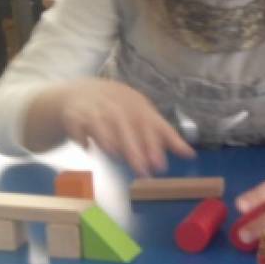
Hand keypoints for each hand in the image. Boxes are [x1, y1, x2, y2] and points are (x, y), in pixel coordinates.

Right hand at [57, 79, 194, 175]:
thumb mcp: (144, 117)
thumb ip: (165, 136)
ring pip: (103, 125)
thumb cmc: (120, 110)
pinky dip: (81, 136)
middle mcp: (119, 107)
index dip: (156, 144)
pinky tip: (87, 148)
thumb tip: (190, 154)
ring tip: (117, 156)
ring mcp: (96, 109)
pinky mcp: (74, 115)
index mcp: (139, 108)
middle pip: (128, 126)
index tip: (161, 165)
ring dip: (109, 140)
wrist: (82, 92)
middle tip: (143, 171)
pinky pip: (77, 126)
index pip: (151, 124)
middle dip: (135, 149)